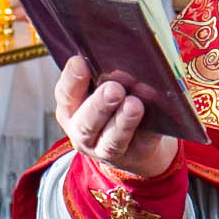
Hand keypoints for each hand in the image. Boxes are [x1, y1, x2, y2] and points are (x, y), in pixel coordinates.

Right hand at [52, 55, 179, 179]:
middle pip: (86, 122)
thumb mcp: (101, 90)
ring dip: (123, 121)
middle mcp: (83, 133)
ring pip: (111, 139)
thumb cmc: (115, 105)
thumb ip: (105, 76)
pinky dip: (147, 130)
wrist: (137, 143)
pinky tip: (152, 113)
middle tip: (114, 88)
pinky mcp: (134, 156)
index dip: (72, 79)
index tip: (80, 62)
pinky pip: (141, 144)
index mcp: (70, 110)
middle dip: (100, 105)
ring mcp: (105, 149)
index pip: (65, 95)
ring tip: (134, 104)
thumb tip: (122, 62)